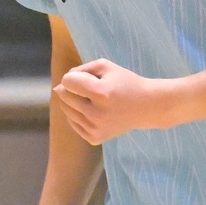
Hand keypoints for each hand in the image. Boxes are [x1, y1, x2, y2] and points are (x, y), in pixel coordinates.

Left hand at [55, 59, 177, 144]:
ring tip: (93, 100)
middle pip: (64, 96)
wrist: (146, 107)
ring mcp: (95, 129)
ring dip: (74, 102)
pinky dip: (79, 115)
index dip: (75, 76)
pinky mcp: (94, 138)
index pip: (67, 81)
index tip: (90, 79)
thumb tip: (59, 86)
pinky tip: (94, 111)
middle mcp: (97, 114)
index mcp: (101, 93)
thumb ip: (79, 70)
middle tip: (91, 89)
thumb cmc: (125, 83)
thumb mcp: (105, 66)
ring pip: (66, 110)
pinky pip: (72, 123)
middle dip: (73, 89)